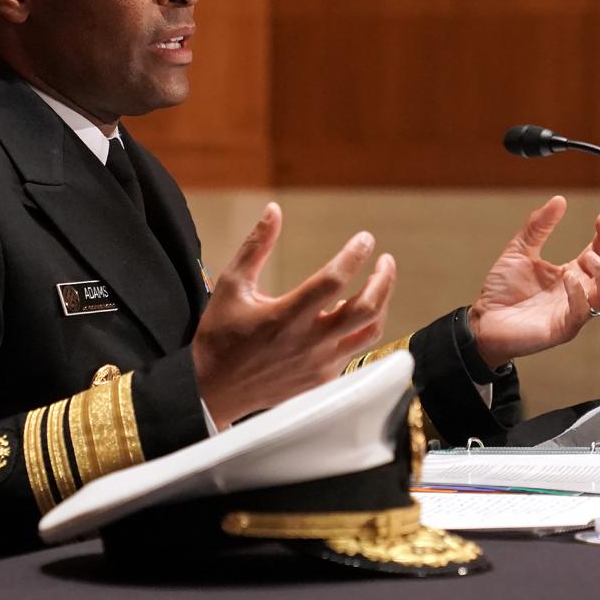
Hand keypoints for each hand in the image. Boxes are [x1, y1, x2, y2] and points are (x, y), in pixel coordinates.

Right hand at [191, 202, 396, 428]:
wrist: (214, 390)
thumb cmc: (220, 335)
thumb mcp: (232, 284)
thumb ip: (256, 246)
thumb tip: (274, 210)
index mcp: (285, 316)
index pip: (333, 280)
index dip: (354, 255)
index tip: (365, 239)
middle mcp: (308, 342)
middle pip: (366, 309)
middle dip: (383, 280)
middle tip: (385, 261)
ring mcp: (319, 364)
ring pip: (369, 332)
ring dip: (380, 304)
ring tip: (378, 285)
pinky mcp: (322, 380)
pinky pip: (355, 350)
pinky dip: (361, 328)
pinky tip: (354, 314)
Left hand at [469, 196, 599, 369]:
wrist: (483, 319)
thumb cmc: (502, 289)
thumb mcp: (519, 250)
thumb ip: (538, 226)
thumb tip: (559, 200)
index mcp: (572, 274)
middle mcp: (578, 293)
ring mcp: (573, 312)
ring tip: (588, 257)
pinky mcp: (562, 328)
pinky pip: (582, 313)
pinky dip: (580, 295)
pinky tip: (570, 278)